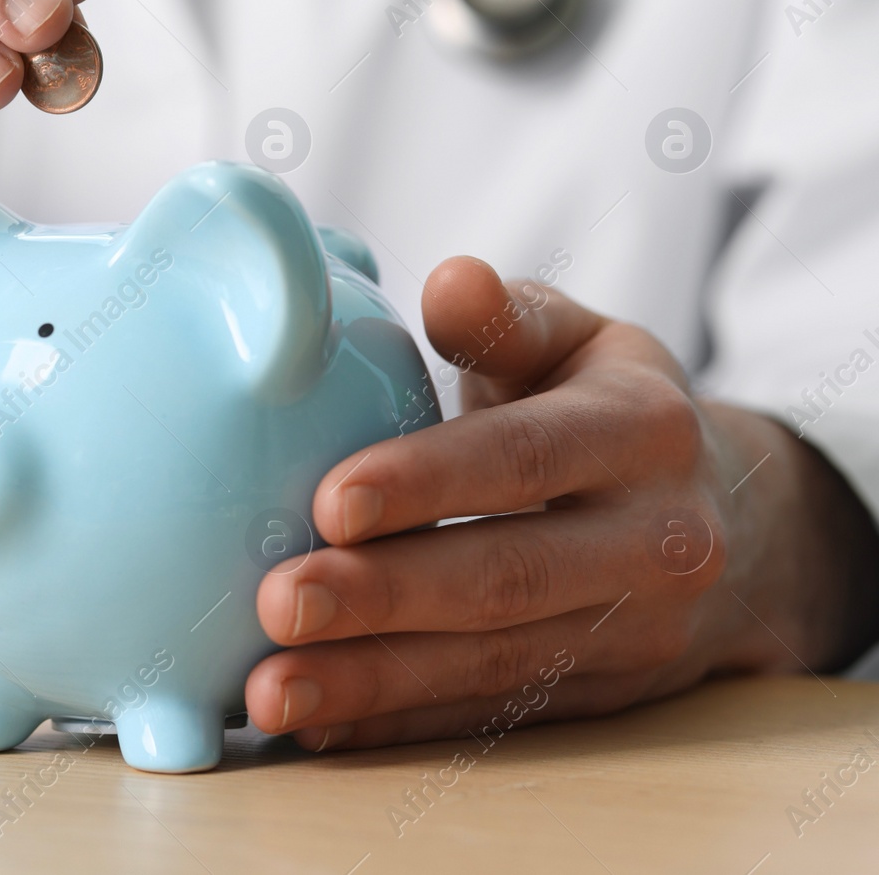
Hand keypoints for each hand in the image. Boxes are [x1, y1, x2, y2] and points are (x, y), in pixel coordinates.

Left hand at [244, 256, 878, 749]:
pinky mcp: (599, 696)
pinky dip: (397, 724)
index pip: (527, 457)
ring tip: (270, 690)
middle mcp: (656, 542)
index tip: (332, 500)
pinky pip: (489, 715)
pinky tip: (315, 723)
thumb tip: (449, 280)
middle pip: (507, 576)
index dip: (430, 480)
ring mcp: (635, 632)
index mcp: (642, 432)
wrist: (735, 524)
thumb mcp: (579, 342)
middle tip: (279, 602)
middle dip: (385, 597)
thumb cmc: (609, 410)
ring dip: (373, 682)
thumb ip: (507, 318)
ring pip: (493, 665)